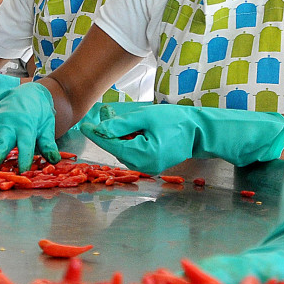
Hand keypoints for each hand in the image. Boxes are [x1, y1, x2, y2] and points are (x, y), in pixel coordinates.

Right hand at [0, 82, 59, 173]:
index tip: (22, 171)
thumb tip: (55, 160)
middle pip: (0, 143)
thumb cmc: (38, 114)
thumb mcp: (47, 126)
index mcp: (26, 126)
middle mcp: (8, 126)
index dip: (24, 157)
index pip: (26, 144)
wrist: (26, 94)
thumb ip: (48, 144)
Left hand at [80, 103, 283, 173]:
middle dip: (108, 133)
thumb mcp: (148, 117)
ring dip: (118, 137)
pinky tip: (129, 129)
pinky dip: (128, 142)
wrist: (200, 131)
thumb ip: (123, 124)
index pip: (113, 145)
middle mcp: (145, 166)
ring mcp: (149, 168)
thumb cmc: (177, 121)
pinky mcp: (152, 165)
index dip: (97, 135)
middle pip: (118, 149)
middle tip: (101, 115)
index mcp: (145, 155)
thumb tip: (101, 129)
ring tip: (114, 119)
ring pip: (124, 152)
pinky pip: (134, 154)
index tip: (83, 125)